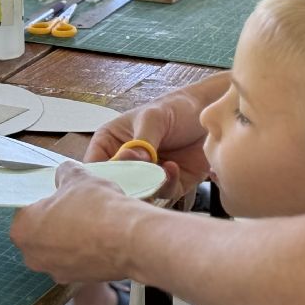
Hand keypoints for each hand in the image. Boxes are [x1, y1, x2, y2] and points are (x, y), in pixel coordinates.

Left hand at [10, 162, 139, 282]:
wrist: (132, 240)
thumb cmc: (97, 207)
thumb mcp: (77, 177)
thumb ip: (64, 173)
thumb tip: (64, 174)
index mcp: (22, 230)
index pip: (26, 209)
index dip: (45, 199)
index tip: (61, 195)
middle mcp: (32, 256)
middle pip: (40, 231)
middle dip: (56, 219)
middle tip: (76, 206)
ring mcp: (55, 272)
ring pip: (58, 247)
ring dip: (70, 236)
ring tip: (92, 221)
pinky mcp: (77, 281)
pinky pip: (75, 260)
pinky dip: (84, 250)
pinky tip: (101, 237)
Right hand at [83, 74, 225, 199]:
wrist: (210, 116)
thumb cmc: (176, 108)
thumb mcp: (153, 118)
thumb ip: (142, 140)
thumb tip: (134, 161)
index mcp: (110, 142)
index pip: (94, 166)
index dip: (103, 174)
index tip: (120, 173)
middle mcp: (125, 162)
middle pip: (115, 186)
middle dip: (128, 185)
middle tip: (142, 176)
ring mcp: (146, 176)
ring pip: (137, 195)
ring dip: (150, 187)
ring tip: (162, 168)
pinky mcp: (168, 185)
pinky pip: (162, 195)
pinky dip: (167, 185)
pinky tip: (173, 167)